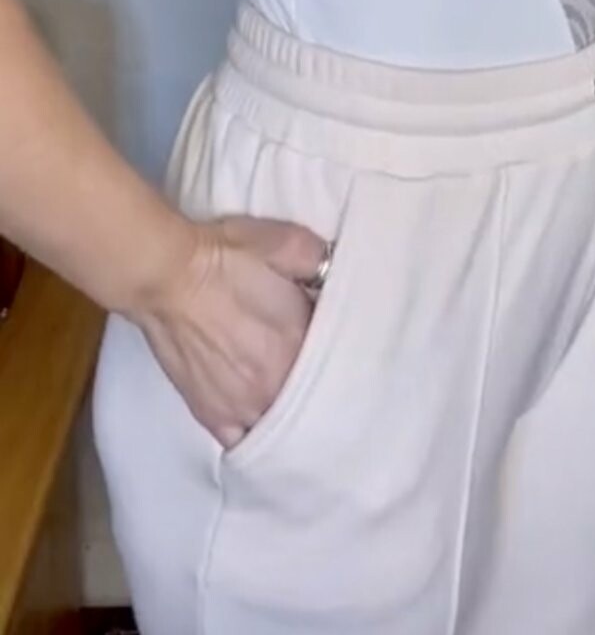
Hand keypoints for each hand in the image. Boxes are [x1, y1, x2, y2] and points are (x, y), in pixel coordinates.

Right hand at [136, 214, 328, 448]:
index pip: (337, 361)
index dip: (338, 349)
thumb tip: (336, 276)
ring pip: (280, 426)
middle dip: (318, 388)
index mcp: (302, 344)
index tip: (334, 340)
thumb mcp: (288, 242)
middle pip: (312, 401)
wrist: (167, 274)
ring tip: (289, 401)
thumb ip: (322, 261)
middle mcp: (278, 385)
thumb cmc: (226, 256)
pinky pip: (242, 442)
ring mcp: (244, 407)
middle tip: (315, 373)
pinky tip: (257, 424)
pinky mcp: (211, 416)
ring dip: (288, 414)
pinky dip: (253, 436)